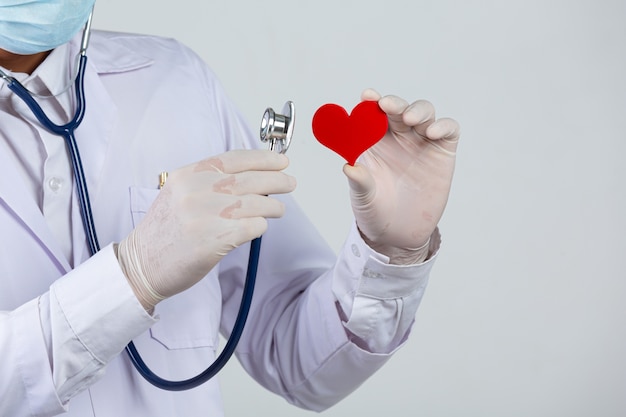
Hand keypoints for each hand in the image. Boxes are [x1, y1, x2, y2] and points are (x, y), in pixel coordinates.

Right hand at [116, 149, 295, 309]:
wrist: (142, 264)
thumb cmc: (164, 232)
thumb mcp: (178, 194)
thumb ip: (208, 183)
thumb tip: (251, 177)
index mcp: (188, 175)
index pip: (233, 159)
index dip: (262, 158)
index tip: (280, 161)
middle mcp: (196, 191)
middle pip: (249, 179)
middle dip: (276, 180)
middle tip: (289, 183)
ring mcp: (205, 215)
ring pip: (256, 203)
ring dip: (273, 206)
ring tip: (278, 209)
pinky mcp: (215, 239)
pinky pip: (252, 226)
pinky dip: (261, 226)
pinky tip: (260, 226)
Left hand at [344, 89, 459, 263]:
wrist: (398, 235)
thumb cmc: (375, 211)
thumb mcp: (363, 198)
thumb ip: (359, 182)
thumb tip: (349, 167)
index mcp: (373, 141)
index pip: (372, 114)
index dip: (370, 101)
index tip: (367, 96)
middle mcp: (398, 137)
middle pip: (398, 109)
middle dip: (393, 103)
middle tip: (386, 105)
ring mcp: (421, 142)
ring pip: (423, 112)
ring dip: (417, 110)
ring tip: (409, 119)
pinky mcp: (442, 152)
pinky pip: (448, 130)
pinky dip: (443, 125)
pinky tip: (432, 132)